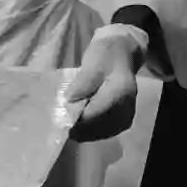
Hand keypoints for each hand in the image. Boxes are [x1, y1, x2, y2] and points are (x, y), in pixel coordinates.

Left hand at [65, 24, 151, 141]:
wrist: (123, 53)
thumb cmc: (105, 54)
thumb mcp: (92, 63)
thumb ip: (82, 83)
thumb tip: (69, 101)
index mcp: (120, 92)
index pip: (96, 113)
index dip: (77, 120)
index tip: (59, 121)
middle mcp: (127, 107)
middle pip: (99, 127)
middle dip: (78, 127)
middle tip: (60, 124)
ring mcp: (127, 115)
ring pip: (102, 132)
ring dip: (83, 131)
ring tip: (67, 124)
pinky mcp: (123, 119)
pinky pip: (106, 131)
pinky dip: (91, 130)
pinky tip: (79, 125)